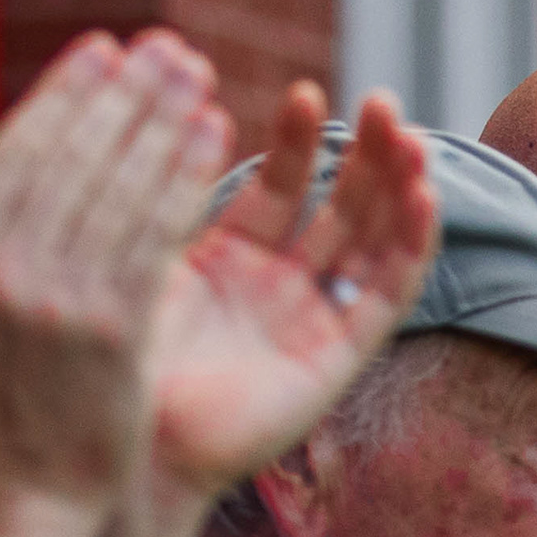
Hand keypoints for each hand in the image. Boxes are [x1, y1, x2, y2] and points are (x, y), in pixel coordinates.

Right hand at [0, 30, 229, 506]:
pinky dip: (187, 174)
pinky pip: (157, 234)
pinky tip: (218, 133)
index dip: (65, 92)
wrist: (7, 506)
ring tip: (199, 75)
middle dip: (125, 92)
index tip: (105, 49)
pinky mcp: (114, 335)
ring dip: (163, 117)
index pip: (14, 152)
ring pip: (119, 184)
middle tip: (168, 47)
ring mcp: (56, 302)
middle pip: (72, 156)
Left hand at [148, 84, 439, 495]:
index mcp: (231, 258)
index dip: (300, 140)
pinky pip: (387, 298)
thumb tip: (182, 111)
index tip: (306, 92)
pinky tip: (424, 197)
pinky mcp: (338, 361)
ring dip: (399, 190)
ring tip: (413, 137)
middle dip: (368, 154)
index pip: (283, 185)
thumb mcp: (141, 256)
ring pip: (373, 243)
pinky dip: (411, 247)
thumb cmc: (113, 356)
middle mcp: (279, 286)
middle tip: (384, 103)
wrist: (125, 444)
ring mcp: (312, 322)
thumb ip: (170, 192)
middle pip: (342, 206)